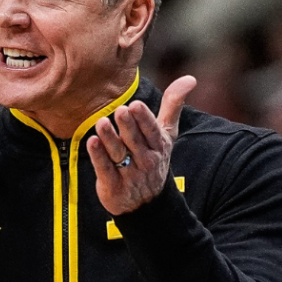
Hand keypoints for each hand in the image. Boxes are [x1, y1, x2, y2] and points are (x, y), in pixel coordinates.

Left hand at [87, 76, 196, 214]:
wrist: (147, 203)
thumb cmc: (153, 158)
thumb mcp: (166, 134)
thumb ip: (173, 105)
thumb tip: (190, 78)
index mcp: (158, 146)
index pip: (152, 131)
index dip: (143, 119)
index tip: (135, 105)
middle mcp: (146, 160)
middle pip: (135, 141)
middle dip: (128, 126)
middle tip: (121, 111)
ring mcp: (130, 174)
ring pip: (118, 154)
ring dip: (110, 138)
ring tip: (101, 123)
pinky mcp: (113, 186)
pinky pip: (105, 169)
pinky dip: (98, 156)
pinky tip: (91, 142)